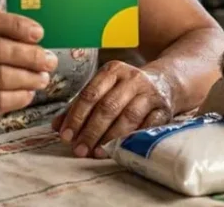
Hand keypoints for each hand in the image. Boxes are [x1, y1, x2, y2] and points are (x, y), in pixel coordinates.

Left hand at [51, 61, 173, 158]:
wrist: (166, 82)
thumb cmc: (126, 89)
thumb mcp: (105, 89)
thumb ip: (80, 106)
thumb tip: (56, 126)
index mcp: (113, 70)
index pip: (90, 93)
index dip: (76, 116)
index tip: (66, 135)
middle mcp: (133, 78)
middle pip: (108, 106)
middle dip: (91, 131)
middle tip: (79, 149)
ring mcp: (150, 93)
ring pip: (127, 117)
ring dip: (109, 138)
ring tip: (96, 153)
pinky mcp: (164, 109)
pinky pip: (147, 127)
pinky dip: (131, 139)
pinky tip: (119, 150)